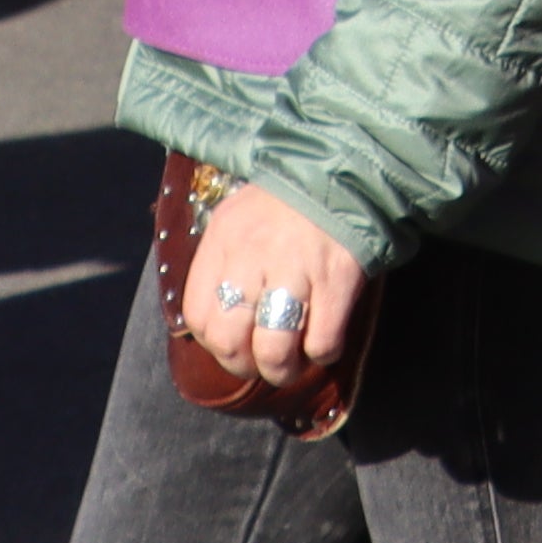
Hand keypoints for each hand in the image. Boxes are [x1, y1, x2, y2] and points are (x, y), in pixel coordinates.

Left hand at [181, 177, 365, 394]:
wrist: (343, 172)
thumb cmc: (284, 204)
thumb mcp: (237, 218)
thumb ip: (220, 264)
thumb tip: (213, 324)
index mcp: (224, 238)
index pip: (198, 315)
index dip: (213, 343)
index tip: (232, 344)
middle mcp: (253, 253)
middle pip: (230, 339)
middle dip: (244, 365)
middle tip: (259, 363)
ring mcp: (297, 267)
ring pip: (274, 349)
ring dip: (281, 370)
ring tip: (290, 366)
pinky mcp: (337, 279)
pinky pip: (322, 341)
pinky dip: (322, 354)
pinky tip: (323, 341)